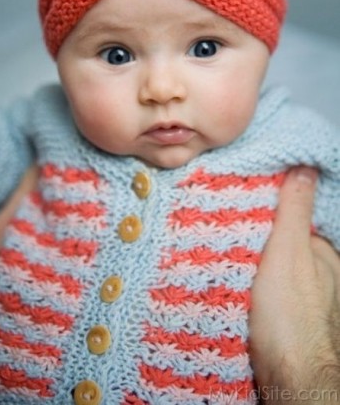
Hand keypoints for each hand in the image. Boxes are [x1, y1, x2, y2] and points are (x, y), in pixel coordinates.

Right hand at [249, 167, 339, 400]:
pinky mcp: (285, 319)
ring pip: (274, 268)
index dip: (272, 207)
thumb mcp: (288, 252)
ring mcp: (304, 299)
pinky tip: (234, 282)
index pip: (295, 218)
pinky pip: (268, 290)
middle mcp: (319, 275)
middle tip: (227, 226)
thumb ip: (294, 210)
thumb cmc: (289, 316)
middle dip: (260, 234)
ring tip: (223, 251)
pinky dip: (252, 283)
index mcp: (323, 254)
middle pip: (284, 243)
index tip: (245, 198)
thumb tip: (303, 168)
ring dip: (253, 260)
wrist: (286, 377)